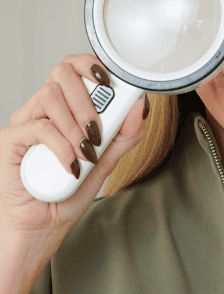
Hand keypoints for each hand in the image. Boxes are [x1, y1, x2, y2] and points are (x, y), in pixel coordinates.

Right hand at [0, 53, 147, 238]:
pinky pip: (40, 128)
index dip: (91, 66)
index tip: (111, 83)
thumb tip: (140, 109)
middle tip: (98, 132)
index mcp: (62, 110)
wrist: (42, 227)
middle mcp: (41, 111)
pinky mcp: (11, 140)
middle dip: (88, 101)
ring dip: (76, 126)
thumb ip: (122, 137)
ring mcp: (24, 123)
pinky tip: (70, 166)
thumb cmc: (65, 195)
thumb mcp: (104, 164)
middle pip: (61, 73)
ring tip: (85, 154)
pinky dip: (62, 146)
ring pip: (50, 96)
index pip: (73, 68)